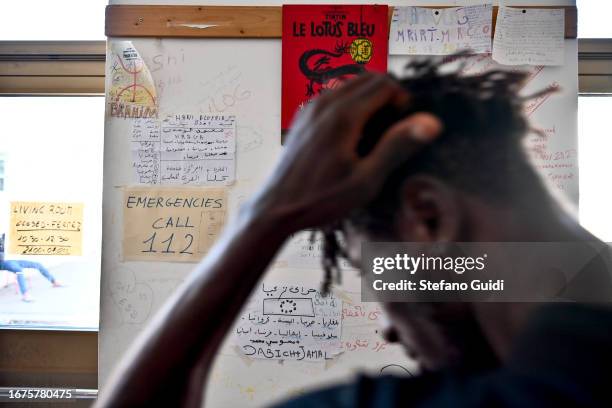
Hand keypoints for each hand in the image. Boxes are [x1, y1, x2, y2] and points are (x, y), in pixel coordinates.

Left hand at [247, 73, 441, 233]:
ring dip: (368, 99)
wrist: (276, 208)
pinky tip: (350, 136)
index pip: (385, 84)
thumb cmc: (322, 199)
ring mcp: (310, 107)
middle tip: (390, 131)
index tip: (404, 128)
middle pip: (368, 78)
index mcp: (344, 115)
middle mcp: (325, 103)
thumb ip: (397, 146)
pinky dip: (349, 105)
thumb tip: (431, 121)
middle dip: (387, 95)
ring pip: (350, 84)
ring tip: (372, 135)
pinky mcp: (302, 116)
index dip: (402, 100)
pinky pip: (333, 96)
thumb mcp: (366, 179)